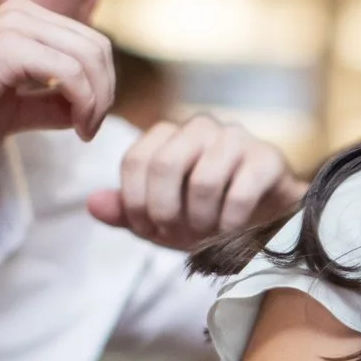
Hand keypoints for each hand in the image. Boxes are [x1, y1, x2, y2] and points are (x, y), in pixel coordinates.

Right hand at [0, 0, 114, 157]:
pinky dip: (85, 102)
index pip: (87, 44)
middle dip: (106, 92)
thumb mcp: (13, 109)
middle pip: (97, 46)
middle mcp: (21, 15)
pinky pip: (70, 72)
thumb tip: (85, 111)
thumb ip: (49, 104)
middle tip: (92, 128)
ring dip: (99, 100)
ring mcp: (15, 26)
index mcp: (22, 22)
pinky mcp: (9, 47)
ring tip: (86, 130)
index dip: (101, 85)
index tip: (89, 122)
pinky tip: (77, 127)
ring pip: (89, 56)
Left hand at [88, 114, 301, 249]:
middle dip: (165, 210)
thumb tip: (92, 204)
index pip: (136, 160)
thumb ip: (128, 212)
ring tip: (206, 233)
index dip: (136, 203)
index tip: (149, 229)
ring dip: (201, 220)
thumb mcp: (163, 219)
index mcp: (170, 135)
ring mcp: (236, 138)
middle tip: (175, 234)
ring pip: (204, 180)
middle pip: (166, 165)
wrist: (268, 219)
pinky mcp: (268, 158)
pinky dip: (230, 222)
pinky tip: (230, 230)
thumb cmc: (210, 214)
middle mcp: (201, 127)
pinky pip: (240, 192)